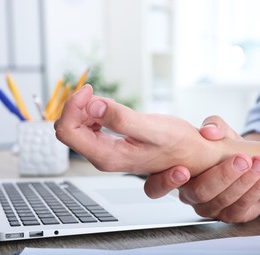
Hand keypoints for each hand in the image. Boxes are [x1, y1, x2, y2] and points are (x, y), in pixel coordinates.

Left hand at [54, 86, 225, 173]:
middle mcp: (103, 158)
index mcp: (108, 156)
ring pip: (76, 129)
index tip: (89, 91)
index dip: (73, 106)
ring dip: (83, 109)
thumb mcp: (153, 129)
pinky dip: (92, 114)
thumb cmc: (178, 144)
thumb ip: (121, 119)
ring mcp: (106, 153)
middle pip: (68, 130)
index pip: (68, 131)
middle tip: (94, 91)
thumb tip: (93, 105)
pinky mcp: (111, 146)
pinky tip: (106, 108)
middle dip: (76, 107)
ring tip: (102, 100)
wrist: (191, 156)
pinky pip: (88, 129)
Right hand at [144, 116, 259, 222]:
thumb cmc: (222, 146)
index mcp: (175, 175)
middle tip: (242, 159)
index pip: (156, 187)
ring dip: (246, 181)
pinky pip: (243, 208)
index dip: (166, 182)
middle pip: (199, 193)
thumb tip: (209, 132)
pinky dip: (259, 189)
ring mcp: (209, 208)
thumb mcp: (217, 130)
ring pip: (224, 201)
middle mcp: (189, 195)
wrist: (246, 157)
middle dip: (223, 176)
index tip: (183, 170)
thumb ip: (213, 126)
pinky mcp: (230, 215)